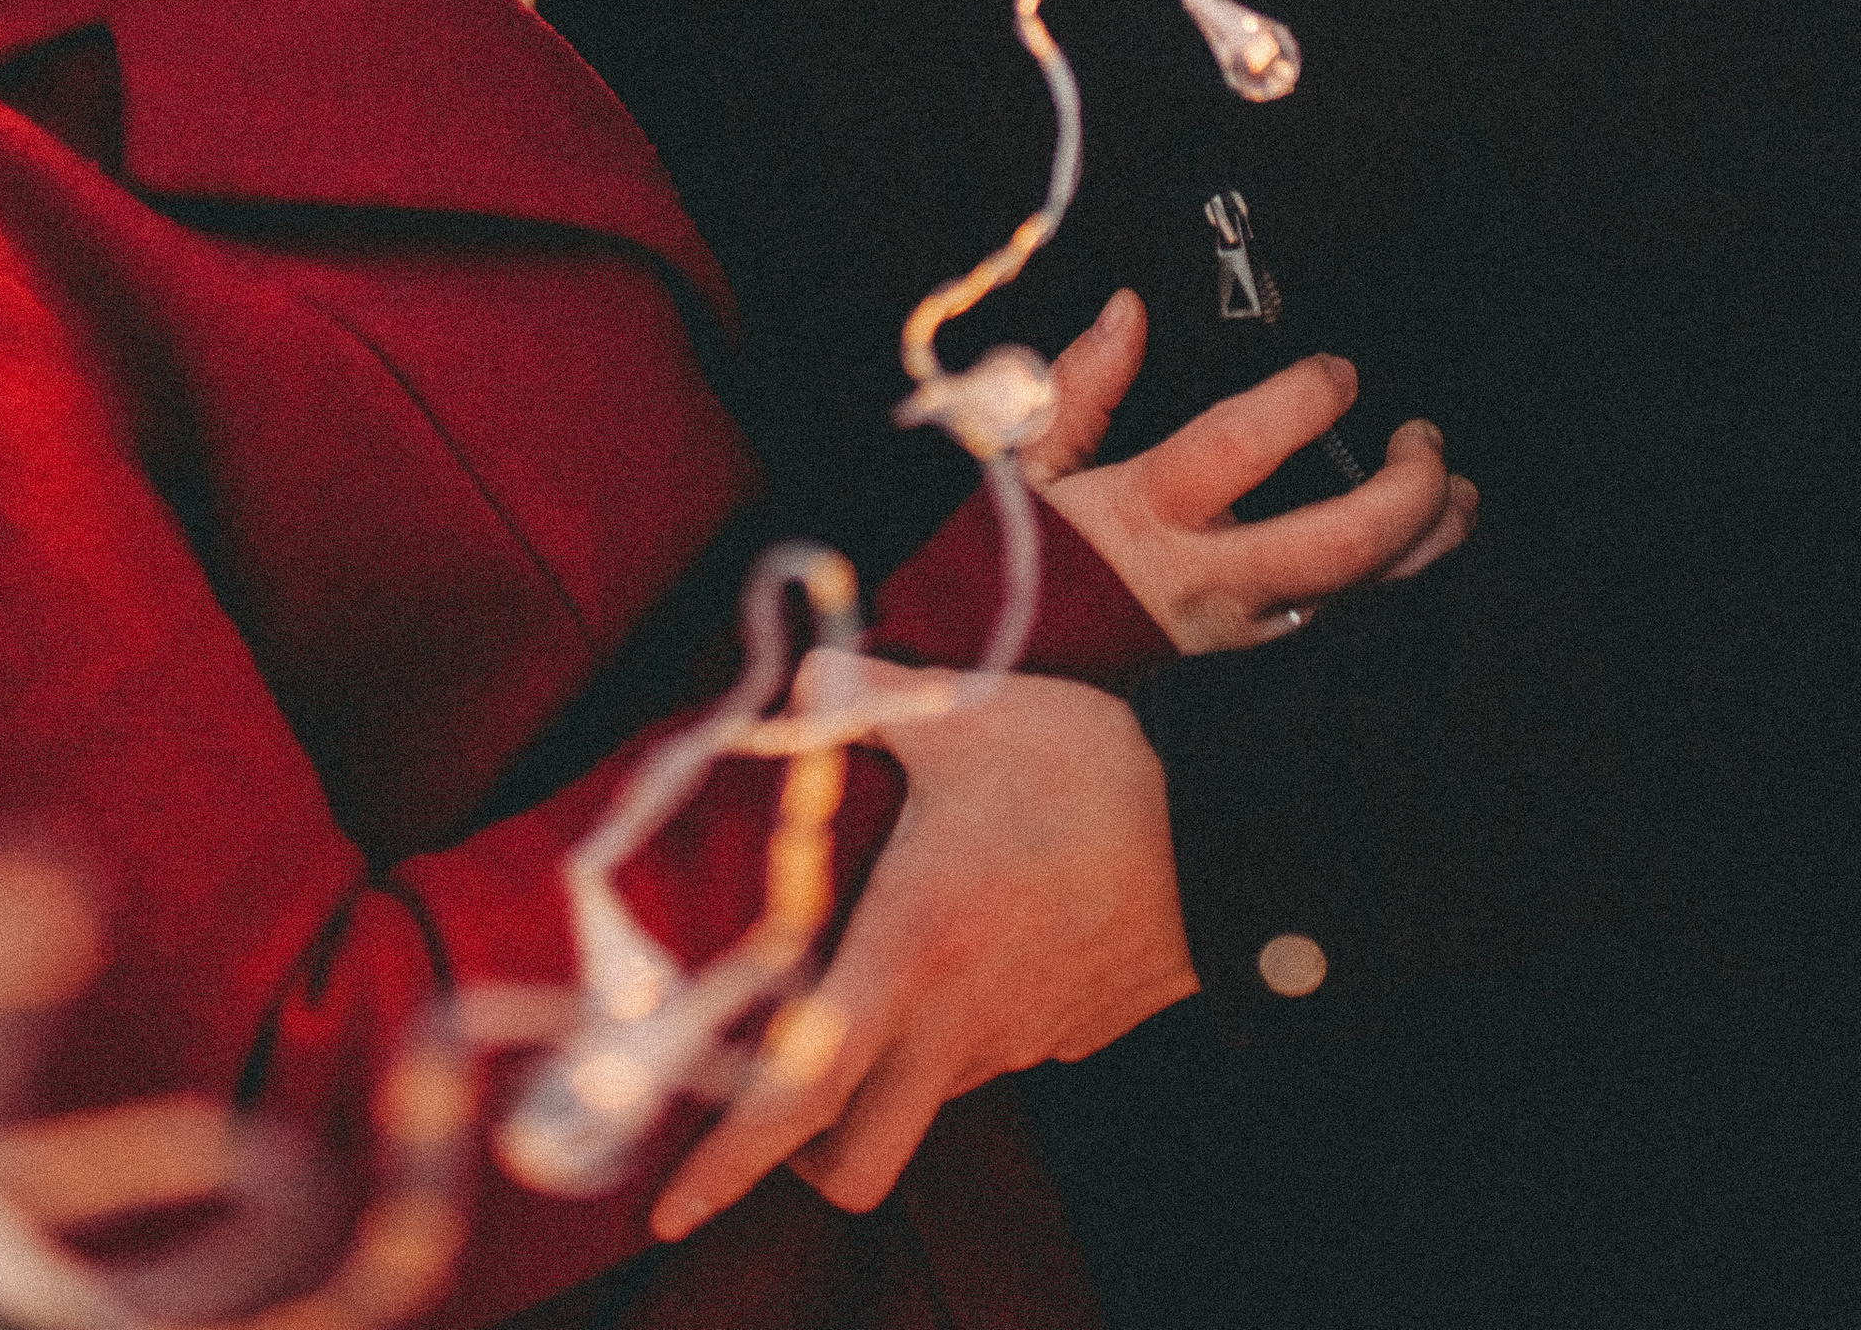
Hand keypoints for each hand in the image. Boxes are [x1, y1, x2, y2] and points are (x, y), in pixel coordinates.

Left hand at [650, 661, 1193, 1238]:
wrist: (1229, 822)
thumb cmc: (1083, 773)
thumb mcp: (957, 715)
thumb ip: (854, 697)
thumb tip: (796, 685)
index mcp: (908, 959)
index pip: (797, 1098)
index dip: (728, 1163)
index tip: (669, 1212)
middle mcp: (956, 1027)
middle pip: (858, 1156)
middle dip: (802, 1154)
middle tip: (774, 1089)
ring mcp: (1020, 1040)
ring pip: (924, 1099)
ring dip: (884, 1067)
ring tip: (878, 967)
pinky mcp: (1069, 1029)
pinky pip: (989, 1052)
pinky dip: (956, 1023)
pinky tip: (971, 936)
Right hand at [1027, 290, 1476, 649]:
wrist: (1029, 656)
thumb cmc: (1033, 549)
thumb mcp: (1031, 457)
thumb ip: (1081, 383)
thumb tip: (1128, 313)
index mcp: (1150, 514)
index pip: (1239, 452)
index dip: (1300, 405)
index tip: (1338, 371)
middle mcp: (1209, 575)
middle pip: (1337, 546)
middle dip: (1404, 493)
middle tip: (1424, 439)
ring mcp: (1245, 617)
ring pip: (1362, 590)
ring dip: (1426, 539)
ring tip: (1458, 491)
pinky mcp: (1260, 638)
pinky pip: (1347, 606)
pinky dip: (1396, 567)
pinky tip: (1419, 532)